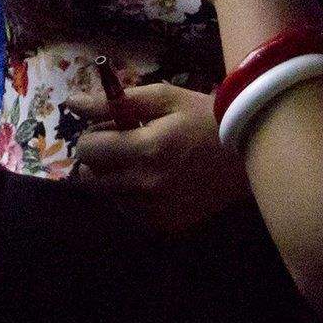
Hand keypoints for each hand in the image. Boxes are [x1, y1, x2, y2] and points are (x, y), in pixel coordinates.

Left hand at [67, 82, 248, 232]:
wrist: (250, 152)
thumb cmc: (205, 116)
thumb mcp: (164, 97)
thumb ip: (115, 102)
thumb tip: (72, 103)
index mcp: (145, 148)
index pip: (88, 149)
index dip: (95, 134)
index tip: (112, 127)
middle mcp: (145, 184)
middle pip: (91, 176)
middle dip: (100, 157)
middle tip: (124, 143)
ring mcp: (155, 210)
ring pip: (107, 195)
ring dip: (114, 177)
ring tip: (142, 161)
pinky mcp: (165, 224)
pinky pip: (129, 211)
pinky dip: (132, 195)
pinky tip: (154, 180)